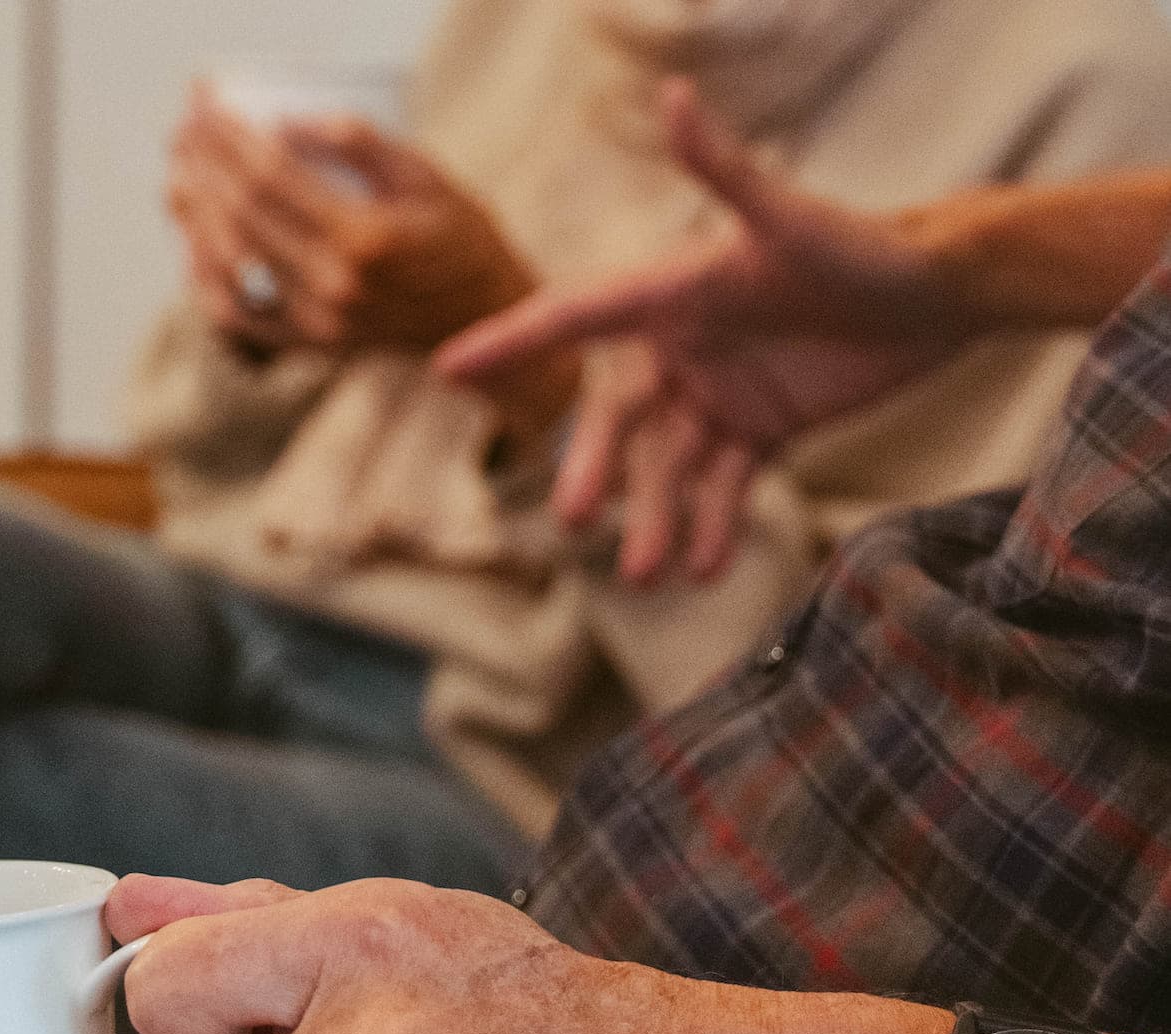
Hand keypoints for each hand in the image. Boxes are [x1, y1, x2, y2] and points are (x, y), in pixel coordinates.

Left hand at [167, 87, 537, 354]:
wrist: (481, 318)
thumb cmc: (459, 235)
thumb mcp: (426, 174)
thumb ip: (360, 144)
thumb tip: (286, 122)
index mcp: (363, 239)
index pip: (270, 178)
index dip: (230, 138)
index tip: (206, 107)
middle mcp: (331, 286)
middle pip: (240, 216)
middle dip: (204, 166)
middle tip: (183, 132)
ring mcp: (315, 323)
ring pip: (229, 264)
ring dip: (194, 217)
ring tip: (176, 177)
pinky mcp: (308, 345)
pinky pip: (239, 315)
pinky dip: (207, 280)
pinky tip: (192, 246)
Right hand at [434, 80, 964, 582]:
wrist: (947, 290)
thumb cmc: (867, 244)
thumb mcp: (790, 219)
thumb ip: (726, 168)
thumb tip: (675, 97)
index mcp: (672, 291)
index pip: (574, 318)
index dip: (511, 342)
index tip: (448, 367)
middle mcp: (683, 344)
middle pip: (620, 416)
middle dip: (595, 467)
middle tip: (574, 518)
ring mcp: (719, 391)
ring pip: (670, 465)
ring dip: (656, 518)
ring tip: (650, 575)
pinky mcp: (762, 427)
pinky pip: (722, 484)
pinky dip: (711, 526)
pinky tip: (702, 568)